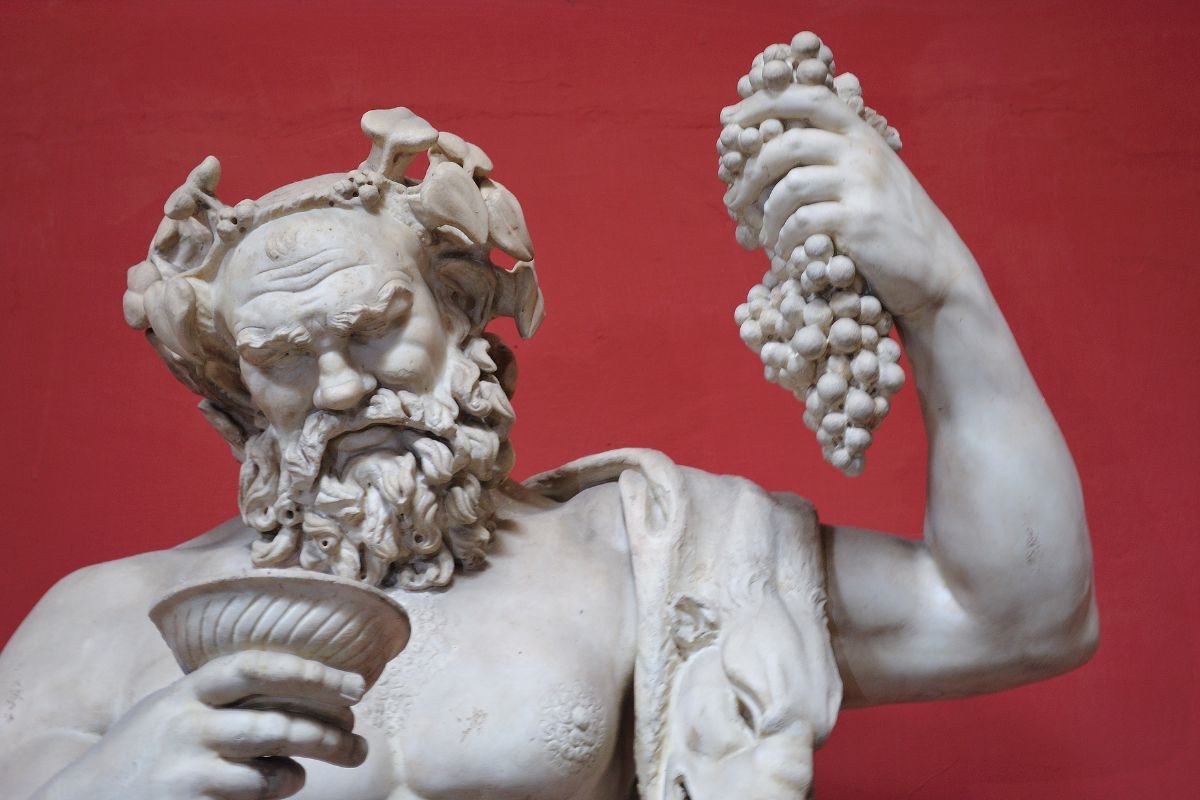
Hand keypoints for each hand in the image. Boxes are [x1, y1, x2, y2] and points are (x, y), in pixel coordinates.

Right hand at [33, 650, 367, 799]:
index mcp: (187, 691)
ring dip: (313, 760)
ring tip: (339, 756)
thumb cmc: (144, 752)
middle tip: (358, 737)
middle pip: (277, 722)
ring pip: (274, 764)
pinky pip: (255, 795)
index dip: (310, 671)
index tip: (356, 683)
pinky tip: (287, 781)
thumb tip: (305, 680)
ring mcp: (188, 768)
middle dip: (330, 729)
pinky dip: (280, 787)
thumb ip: (223, 694)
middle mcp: (187, 725)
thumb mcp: (172, 708)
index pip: (255, 666)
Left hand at [721, 82, 977, 317]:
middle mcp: (862, 152)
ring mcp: (862, 184)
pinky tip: (785, 252)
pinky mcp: (859, 220)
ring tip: (765, 235)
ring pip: (790, 185)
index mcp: (860, 134)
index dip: (762, 102)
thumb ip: (829, 158)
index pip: (807, 97)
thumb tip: (763, 151)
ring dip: (767, 215)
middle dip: (750, 171)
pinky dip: (784, 239)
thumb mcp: (866, 178)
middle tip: (733, 199)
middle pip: (788, 142)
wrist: (933, 269)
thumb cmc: (888, 226)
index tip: (728, 120)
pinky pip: (802, 221)